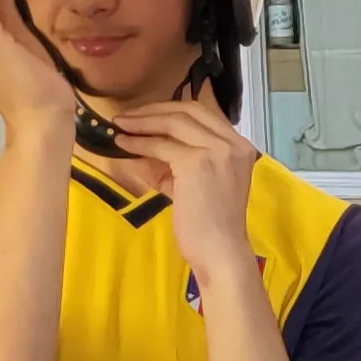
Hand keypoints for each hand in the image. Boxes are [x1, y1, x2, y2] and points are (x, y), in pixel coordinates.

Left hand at [107, 99, 262, 274]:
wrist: (220, 251)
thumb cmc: (211, 226)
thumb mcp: (197, 184)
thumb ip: (178, 163)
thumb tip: (144, 147)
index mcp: (239, 147)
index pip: (203, 114)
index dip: (170, 109)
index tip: (146, 114)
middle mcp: (233, 143)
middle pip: (189, 110)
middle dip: (154, 110)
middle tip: (128, 116)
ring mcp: (217, 151)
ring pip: (174, 122)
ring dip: (143, 121)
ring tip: (121, 125)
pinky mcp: (197, 162)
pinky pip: (161, 145)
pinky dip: (139, 143)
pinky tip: (124, 144)